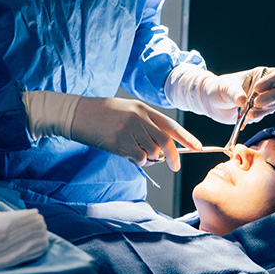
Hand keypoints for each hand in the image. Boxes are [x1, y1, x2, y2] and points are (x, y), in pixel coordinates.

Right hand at [69, 96, 201, 170]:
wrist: (77, 113)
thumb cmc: (101, 114)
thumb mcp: (126, 111)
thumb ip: (144, 125)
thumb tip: (160, 148)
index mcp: (142, 108)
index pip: (170, 125)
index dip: (186, 137)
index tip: (197, 147)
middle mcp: (138, 117)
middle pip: (165, 141)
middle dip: (173, 157)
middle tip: (174, 165)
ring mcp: (129, 129)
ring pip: (152, 152)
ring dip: (149, 158)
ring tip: (134, 152)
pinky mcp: (120, 142)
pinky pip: (139, 158)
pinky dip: (138, 161)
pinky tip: (127, 155)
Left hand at [198, 66, 274, 124]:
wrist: (211, 103)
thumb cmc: (218, 88)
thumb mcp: (224, 87)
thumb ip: (234, 92)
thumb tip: (243, 101)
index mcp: (260, 75)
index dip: (273, 81)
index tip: (257, 88)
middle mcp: (265, 87)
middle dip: (272, 97)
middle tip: (256, 102)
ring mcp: (263, 101)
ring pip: (274, 105)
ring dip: (262, 110)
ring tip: (247, 112)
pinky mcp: (258, 113)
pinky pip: (264, 116)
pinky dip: (256, 117)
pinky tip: (246, 116)